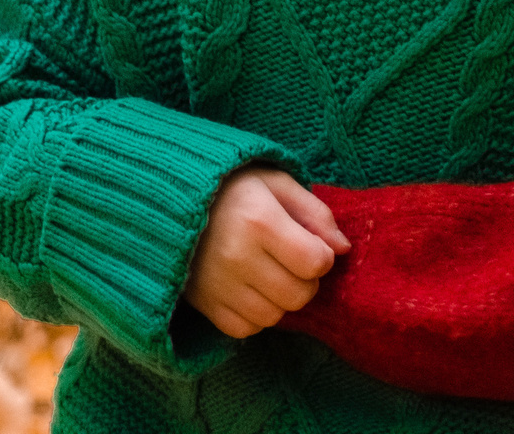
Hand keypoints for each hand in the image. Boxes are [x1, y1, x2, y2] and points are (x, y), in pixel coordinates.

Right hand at [185, 167, 350, 338]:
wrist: (170, 200)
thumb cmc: (233, 188)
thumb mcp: (277, 183)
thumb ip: (315, 213)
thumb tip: (343, 248)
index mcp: (259, 220)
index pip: (315, 263)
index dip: (321, 256)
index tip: (309, 244)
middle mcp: (237, 257)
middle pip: (298, 295)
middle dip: (304, 280)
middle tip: (290, 260)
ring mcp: (218, 285)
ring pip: (274, 316)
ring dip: (280, 299)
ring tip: (268, 273)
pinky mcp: (204, 304)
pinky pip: (246, 329)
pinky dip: (254, 315)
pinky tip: (249, 290)